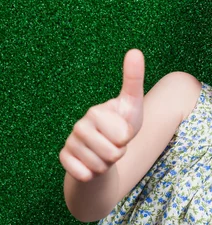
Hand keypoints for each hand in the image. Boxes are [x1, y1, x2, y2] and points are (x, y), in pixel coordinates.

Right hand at [59, 49, 144, 181]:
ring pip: (100, 165)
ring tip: (105, 153)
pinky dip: (93, 174)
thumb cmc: (123, 124)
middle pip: (112, 153)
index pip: (122, 136)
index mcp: (96, 111)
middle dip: (119, 153)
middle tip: (115, 145)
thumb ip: (134, 79)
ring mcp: (71, 142)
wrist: (108, 149)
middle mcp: (79, 125)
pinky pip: (83, 174)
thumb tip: (134, 50)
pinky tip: (92, 165)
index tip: (123, 131)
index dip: (128, 139)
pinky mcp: (64, 158)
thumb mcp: (133, 104)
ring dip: (107, 164)